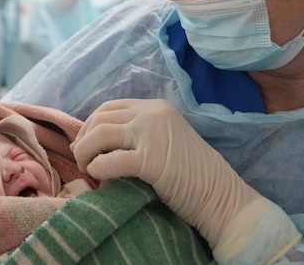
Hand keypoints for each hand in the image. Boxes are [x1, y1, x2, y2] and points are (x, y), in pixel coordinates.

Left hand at [72, 99, 293, 258]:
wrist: (220, 196)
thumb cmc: (191, 174)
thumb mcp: (164, 140)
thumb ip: (138, 133)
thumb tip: (96, 140)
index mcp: (156, 107)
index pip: (109, 107)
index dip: (90, 126)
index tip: (86, 145)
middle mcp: (153, 114)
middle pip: (100, 118)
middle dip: (84, 139)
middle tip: (82, 160)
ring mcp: (153, 134)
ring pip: (100, 134)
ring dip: (85, 153)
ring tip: (87, 169)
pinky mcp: (152, 160)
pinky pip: (111, 160)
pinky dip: (98, 169)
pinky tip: (99, 178)